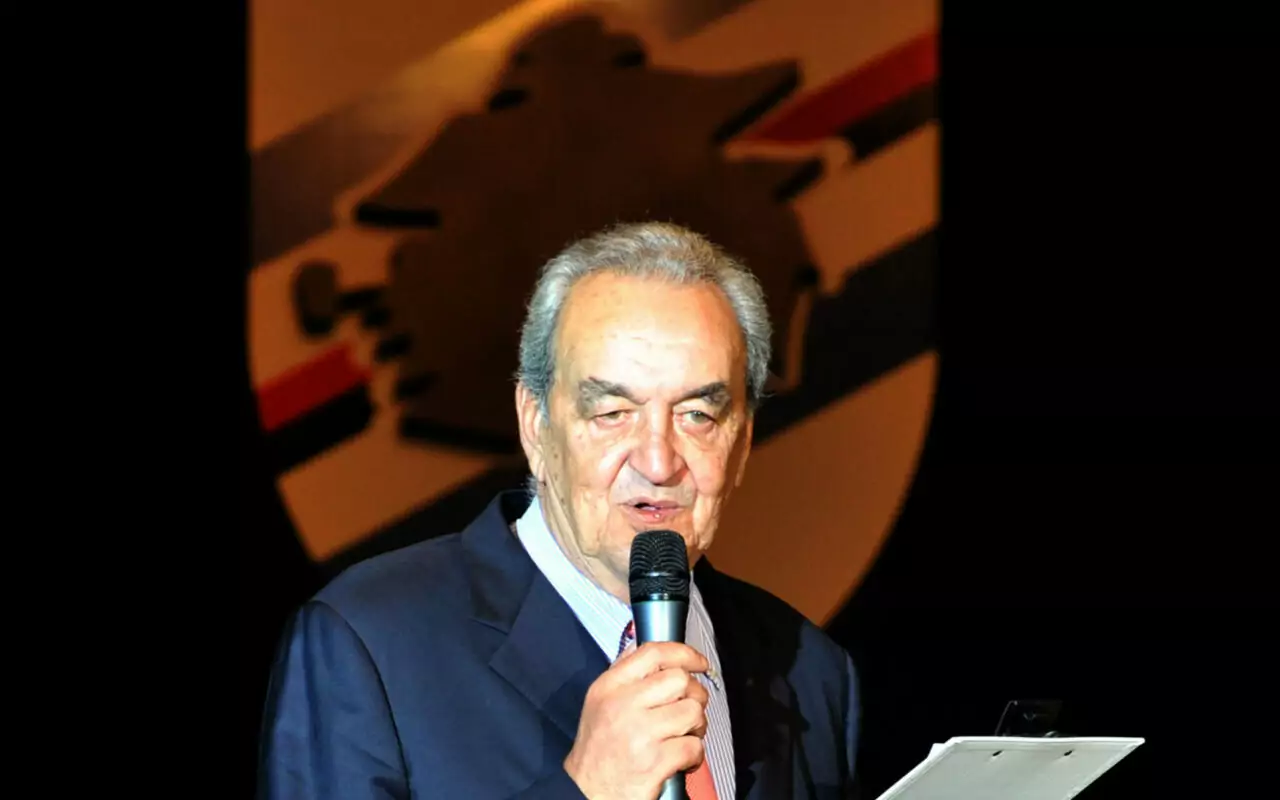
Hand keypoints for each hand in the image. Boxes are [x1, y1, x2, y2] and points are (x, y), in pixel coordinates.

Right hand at [564, 642, 709, 799]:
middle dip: (694, 696)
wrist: (586, 792)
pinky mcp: (655, 761)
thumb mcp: (600, 702)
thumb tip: (659, 656)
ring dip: (696, 727)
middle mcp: (623, 705)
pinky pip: (693, 746)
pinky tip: (679, 760)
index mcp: (609, 687)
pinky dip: (694, 755)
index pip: (653, 653)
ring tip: (682, 737)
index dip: (684, 654)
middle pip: (680, 680)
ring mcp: (640, 732)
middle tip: (687, 711)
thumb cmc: (597, 751)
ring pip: (692, 712)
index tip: (698, 662)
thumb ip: (627, 675)